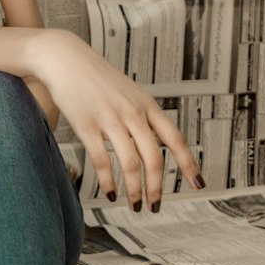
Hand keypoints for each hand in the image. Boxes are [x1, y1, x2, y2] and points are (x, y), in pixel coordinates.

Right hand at [29, 31, 202, 208]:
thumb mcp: (129, 93)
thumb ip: (143, 117)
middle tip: (155, 206)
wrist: (65, 58)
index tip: (198, 184)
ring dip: (134, 190)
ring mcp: (110, 119)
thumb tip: (155, 146)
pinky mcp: (86, 126)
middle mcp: (133, 113)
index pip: (175, 139)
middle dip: (156, 188)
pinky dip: (108, 181)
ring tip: (135, 205)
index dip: (189, 164)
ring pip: (130, 164)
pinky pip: (102, 160)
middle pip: (153, 158)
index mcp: (147, 106)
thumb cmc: (97, 79)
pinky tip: (110, 192)